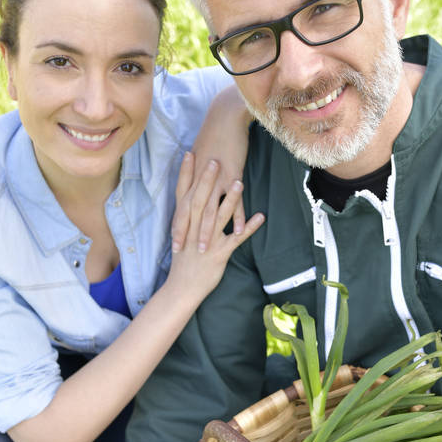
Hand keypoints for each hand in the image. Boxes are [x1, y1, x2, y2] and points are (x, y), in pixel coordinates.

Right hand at [167, 153, 263, 296]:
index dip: (187, 173)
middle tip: (215, 159)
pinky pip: (235, 239)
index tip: (191, 153)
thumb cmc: (183, 262)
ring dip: (229, 199)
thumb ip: (187, 219)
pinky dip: (247, 227)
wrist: (181, 289)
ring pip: (218, 216)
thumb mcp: (182, 237)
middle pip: (200, 199)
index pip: (183, 193)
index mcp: (184, 223)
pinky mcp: (219, 254)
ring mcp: (207, 241)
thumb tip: (192, 201)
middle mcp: (194, 229)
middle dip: (207, 179)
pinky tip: (260, 216)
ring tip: (240, 181)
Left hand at [171, 85, 250, 251]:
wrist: (225, 117)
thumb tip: (194, 182)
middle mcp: (201, 181)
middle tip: (183, 253)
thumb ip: (196, 171)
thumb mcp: (199, 153)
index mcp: (192, 177)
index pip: (181, 206)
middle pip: (191, 213)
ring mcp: (217, 180)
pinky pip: (235, 201)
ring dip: (207, 232)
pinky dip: (238, 217)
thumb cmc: (213, 134)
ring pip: (210, 210)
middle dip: (186, 234)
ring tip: (206, 250)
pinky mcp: (233, 175)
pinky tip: (238, 232)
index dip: (177, 225)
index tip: (174, 243)